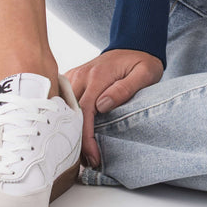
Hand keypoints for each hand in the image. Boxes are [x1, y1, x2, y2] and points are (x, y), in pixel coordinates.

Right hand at [66, 48, 163, 168]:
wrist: (133, 43)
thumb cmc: (141, 62)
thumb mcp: (144, 73)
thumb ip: (125, 89)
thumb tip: (103, 105)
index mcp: (98, 76)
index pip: (85, 111)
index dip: (86, 137)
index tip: (93, 157)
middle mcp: (82, 76)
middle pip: (69, 113)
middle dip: (75, 140)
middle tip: (86, 163)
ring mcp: (75, 76)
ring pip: (62, 108)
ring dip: (68, 130)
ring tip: (79, 153)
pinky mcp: (73, 78)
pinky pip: (62, 100)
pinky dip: (63, 118)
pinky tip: (70, 134)